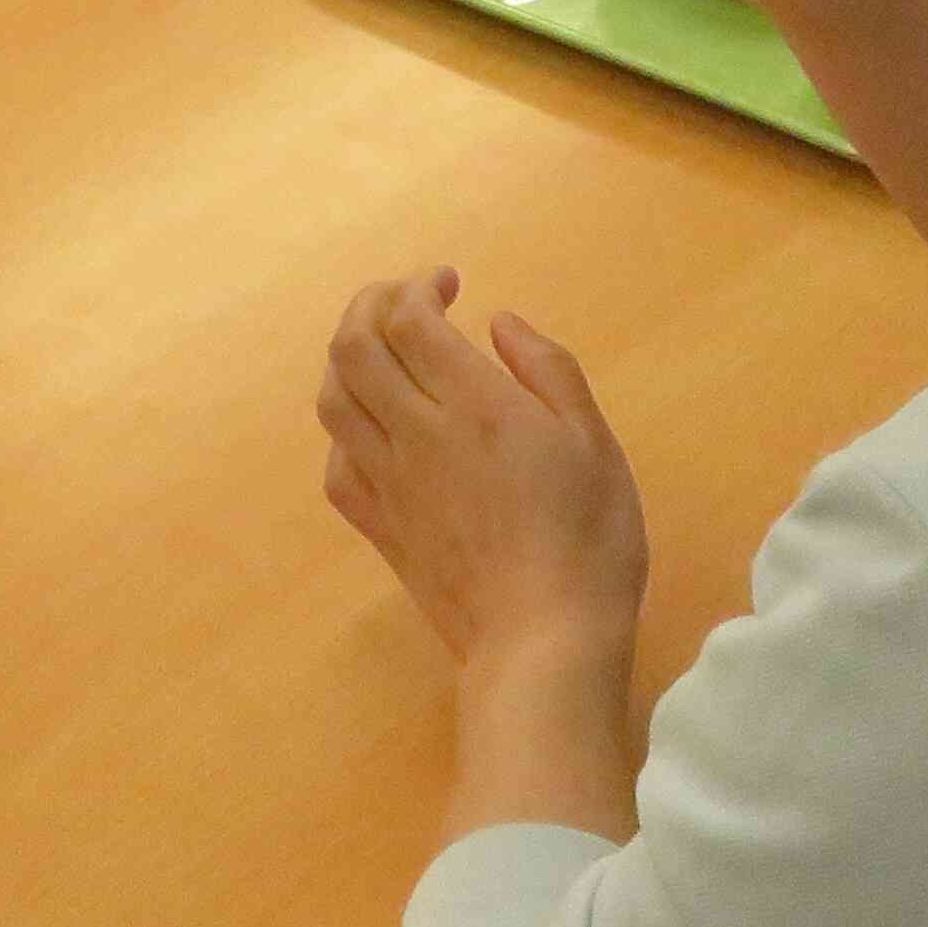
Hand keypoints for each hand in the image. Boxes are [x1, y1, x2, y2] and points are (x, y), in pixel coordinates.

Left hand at [319, 269, 647, 674]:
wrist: (542, 644)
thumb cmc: (587, 539)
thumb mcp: (594, 441)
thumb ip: (547, 369)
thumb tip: (498, 323)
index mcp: (474, 404)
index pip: (408, 320)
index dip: (419, 286)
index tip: (450, 283)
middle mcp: (417, 435)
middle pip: (353, 348)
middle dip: (370, 306)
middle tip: (408, 301)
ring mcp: (391, 486)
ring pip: (333, 401)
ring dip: (349, 360)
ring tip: (385, 353)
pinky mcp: (381, 530)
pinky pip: (337, 464)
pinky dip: (346, 429)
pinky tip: (378, 429)